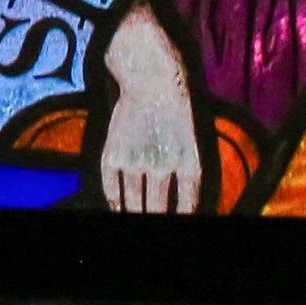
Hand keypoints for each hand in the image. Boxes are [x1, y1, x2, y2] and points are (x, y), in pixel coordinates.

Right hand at [98, 12, 204, 214]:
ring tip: (136, 217)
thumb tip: (186, 207)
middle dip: (156, 217)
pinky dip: (114, 202)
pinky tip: (117, 208)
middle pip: (159, 209)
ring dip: (135, 214)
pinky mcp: (114, 154)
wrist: (154, 82)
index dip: (182, 218)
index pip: (188, 208)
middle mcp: (163, 167)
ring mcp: (136, 161)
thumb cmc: (178, 114)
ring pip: (134, 203)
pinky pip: (112, 188)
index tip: (177, 222)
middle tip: (155, 219)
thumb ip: (188, 175)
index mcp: (190, 166)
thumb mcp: (193, 145)